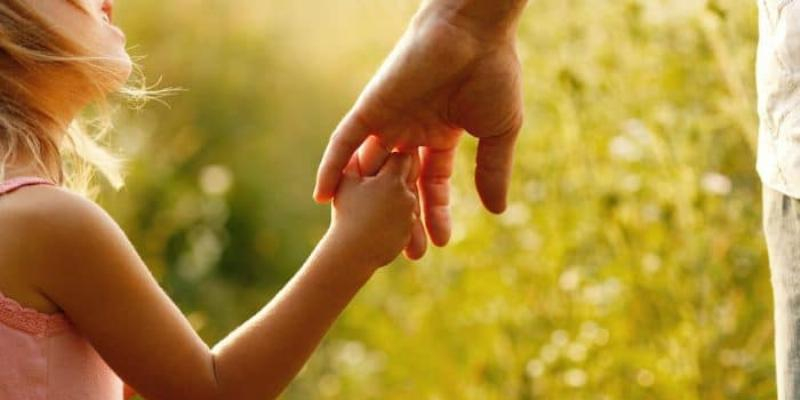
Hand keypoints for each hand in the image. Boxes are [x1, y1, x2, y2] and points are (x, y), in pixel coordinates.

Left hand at [314, 4, 524, 254]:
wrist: (476, 34)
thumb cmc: (493, 75)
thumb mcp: (497, 134)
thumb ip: (491, 171)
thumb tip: (497, 211)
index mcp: (440, 134)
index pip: (431, 183)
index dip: (435, 212)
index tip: (440, 243)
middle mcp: (410, 130)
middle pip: (399, 184)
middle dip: (403, 219)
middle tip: (406, 255)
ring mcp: (388, 120)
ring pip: (371, 170)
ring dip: (367, 204)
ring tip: (366, 240)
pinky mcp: (370, 108)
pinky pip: (343, 142)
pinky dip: (331, 167)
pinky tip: (323, 197)